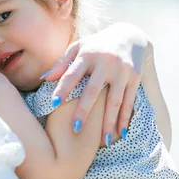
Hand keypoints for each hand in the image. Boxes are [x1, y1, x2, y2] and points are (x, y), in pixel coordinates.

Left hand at [41, 23, 151, 141]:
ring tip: (103, 142)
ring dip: (108, 122)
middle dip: (84, 110)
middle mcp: (105, 61)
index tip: (53, 105)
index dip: (62, 89)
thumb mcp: (79, 47)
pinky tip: (120, 133)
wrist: (130, 35)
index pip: (72, 74)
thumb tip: (44, 79)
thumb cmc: (96, 45)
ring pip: (114, 100)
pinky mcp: (135, 77)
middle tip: (75, 129)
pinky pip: (129, 101)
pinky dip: (124, 118)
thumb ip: (62, 63)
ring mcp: (122, 70)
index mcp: (87, 54)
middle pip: (93, 90)